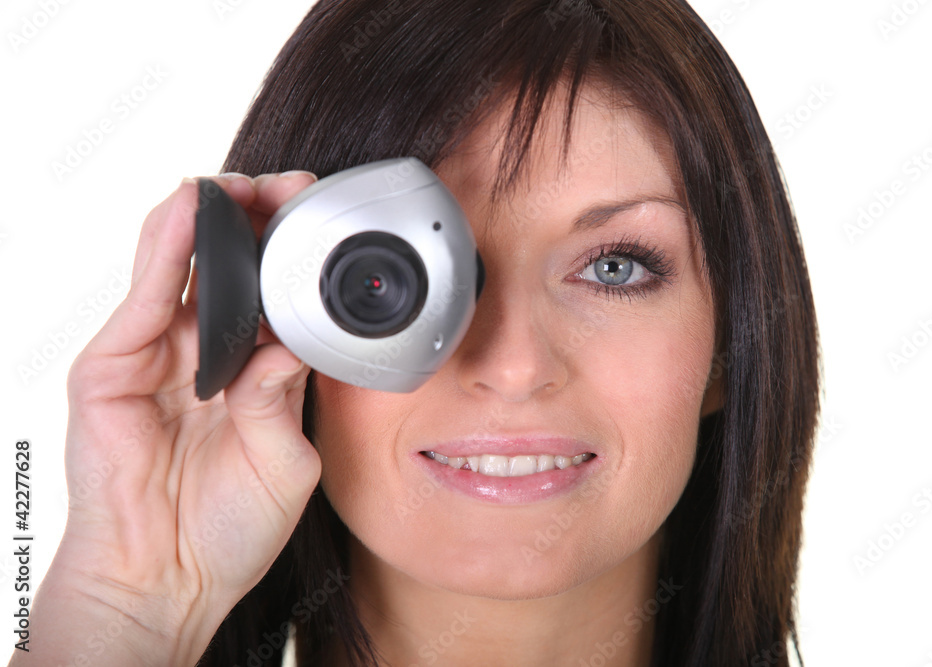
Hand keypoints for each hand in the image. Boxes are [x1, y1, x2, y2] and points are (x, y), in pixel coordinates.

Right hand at [14, 173, 321, 666]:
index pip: (273, 296)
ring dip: (210, 218)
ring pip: (180, 265)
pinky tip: (188, 210)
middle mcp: (206, 354)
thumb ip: (284, 401)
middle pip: (229, 268)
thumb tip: (289, 347)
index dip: (294, 256)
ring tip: (242, 183)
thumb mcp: (284, 464)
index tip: (322, 218)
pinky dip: (163, 248)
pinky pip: (144, 297)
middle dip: (257, 222)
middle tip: (289, 188)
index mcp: (253, 372)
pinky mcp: (113, 366)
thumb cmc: (230, 529)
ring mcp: (157, 355)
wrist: (170, 580)